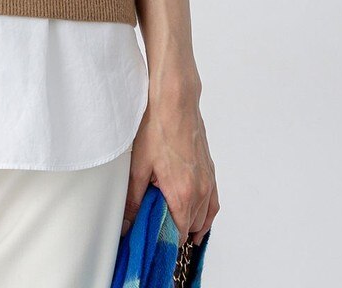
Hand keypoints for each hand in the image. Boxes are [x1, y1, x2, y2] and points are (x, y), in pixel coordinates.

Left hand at [121, 81, 219, 246]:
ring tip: (173, 228)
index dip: (164, 241)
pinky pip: (212, 203)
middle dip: (174, 233)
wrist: (175, 100)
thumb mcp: (138, 166)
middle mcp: (200, 191)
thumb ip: (134, 199)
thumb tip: (128, 222)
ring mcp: (208, 181)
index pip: (178, 234)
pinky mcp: (210, 171)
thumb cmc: (157, 126)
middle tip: (155, 230)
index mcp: (183, 193)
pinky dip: (205, 214)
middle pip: (191, 228)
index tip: (151, 241)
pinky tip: (194, 215)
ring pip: (204, 218)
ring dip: (190, 225)